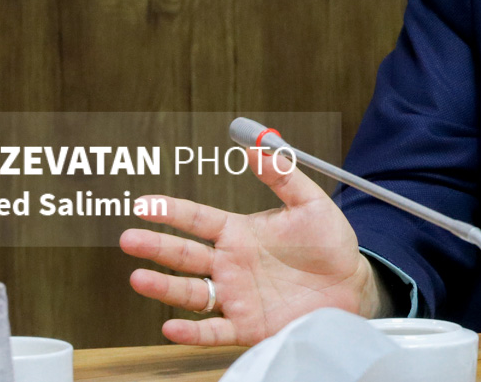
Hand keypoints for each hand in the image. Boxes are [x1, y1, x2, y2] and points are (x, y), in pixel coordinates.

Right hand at [120, 147, 386, 345]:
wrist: (352, 285)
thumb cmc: (330, 244)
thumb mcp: (310, 203)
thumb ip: (283, 175)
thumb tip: (258, 148)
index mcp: (240, 234)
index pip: (198, 220)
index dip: (171, 211)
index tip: (145, 204)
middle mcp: (230, 264)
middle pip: (185, 255)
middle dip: (156, 246)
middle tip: (128, 237)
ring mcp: (236, 296)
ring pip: (190, 292)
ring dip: (163, 286)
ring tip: (138, 277)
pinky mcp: (248, 325)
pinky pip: (213, 330)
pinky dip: (191, 331)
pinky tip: (171, 326)